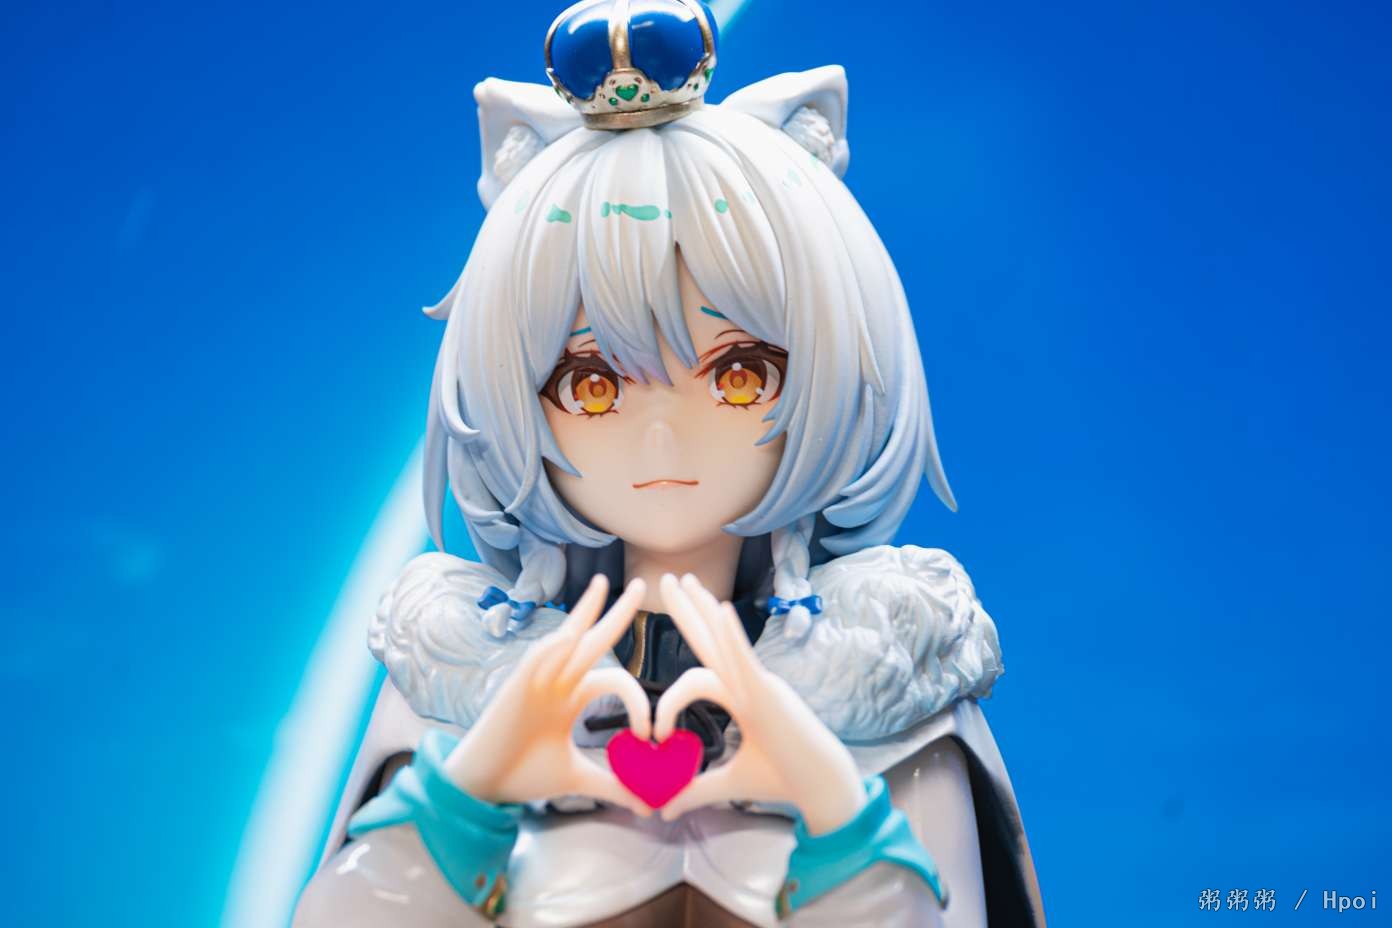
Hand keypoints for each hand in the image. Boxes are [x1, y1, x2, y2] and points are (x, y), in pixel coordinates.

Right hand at [443, 575, 653, 815]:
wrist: (484, 787)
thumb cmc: (523, 775)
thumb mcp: (577, 778)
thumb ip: (613, 785)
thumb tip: (649, 806)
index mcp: (571, 696)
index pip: (615, 679)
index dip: (639, 702)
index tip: (651, 734)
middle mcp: (556, 681)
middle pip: (592, 639)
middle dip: (616, 613)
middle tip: (640, 584)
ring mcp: (536, 681)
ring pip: (565, 638)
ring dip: (583, 611)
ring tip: (600, 584)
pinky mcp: (514, 690)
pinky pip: (534, 661)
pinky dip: (551, 649)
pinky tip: (569, 635)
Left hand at [653, 574, 866, 834]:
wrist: (820, 788)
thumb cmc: (783, 780)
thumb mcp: (729, 784)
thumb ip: (695, 791)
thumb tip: (662, 807)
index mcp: (740, 696)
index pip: (697, 676)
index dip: (667, 703)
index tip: (654, 734)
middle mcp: (748, 682)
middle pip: (713, 638)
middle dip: (690, 608)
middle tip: (667, 577)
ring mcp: (760, 684)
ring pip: (725, 640)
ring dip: (704, 609)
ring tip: (685, 581)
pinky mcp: (769, 694)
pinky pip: (746, 658)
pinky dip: (733, 635)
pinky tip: (723, 609)